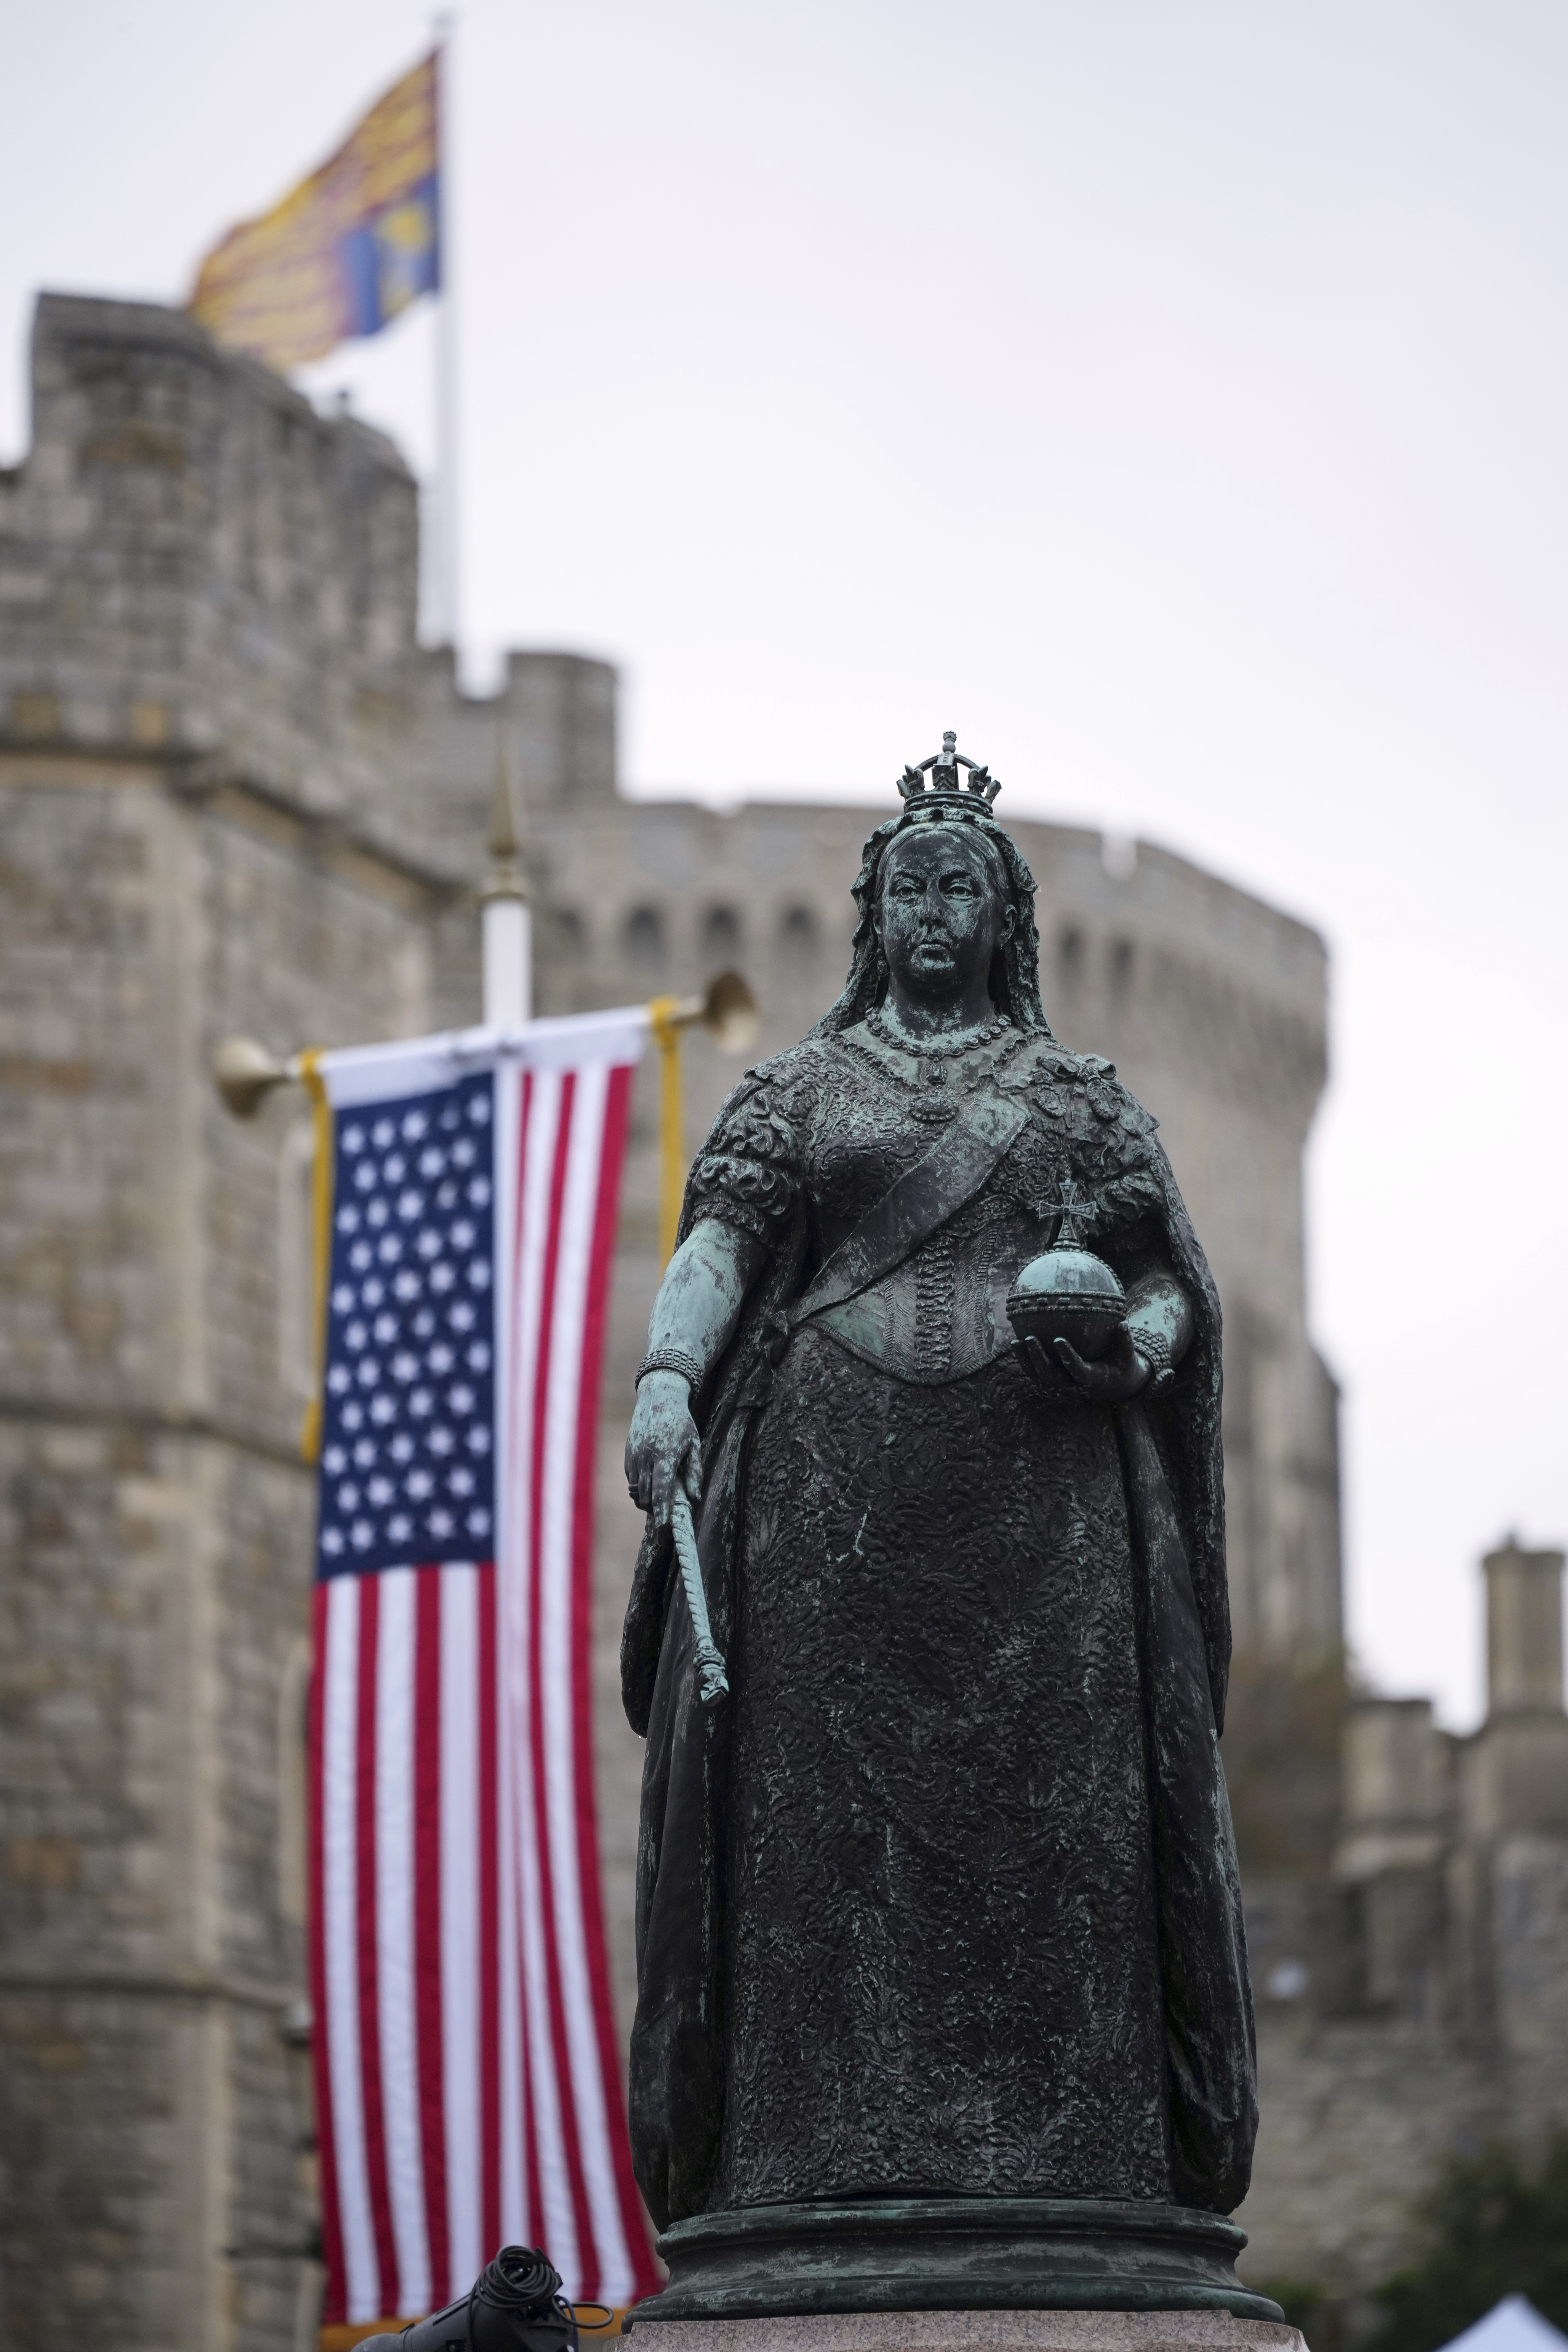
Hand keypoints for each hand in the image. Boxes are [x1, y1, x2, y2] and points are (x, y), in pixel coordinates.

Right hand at [625, 1371, 702, 1526]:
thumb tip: (694, 1498)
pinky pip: (632, 1480)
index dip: (662, 1510)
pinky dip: (641, 1487)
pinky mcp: (627, 1455)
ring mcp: (634, 1456)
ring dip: (647, 1500)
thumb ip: (694, 1472)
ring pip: (637, 1490)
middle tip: (668, 1512)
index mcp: (665, 1455)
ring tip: (661, 1498)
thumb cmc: (680, 1422)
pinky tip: (652, 1480)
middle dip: (655, 1509)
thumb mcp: (693, 1444)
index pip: (661, 1489)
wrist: (658, 1398)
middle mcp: (646, 1457)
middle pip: (646, 1495)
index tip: (664, 1526)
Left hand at [1018, 1321, 1150, 1400]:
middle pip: (1051, 1377)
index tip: (1058, 1339)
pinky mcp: (1054, 1382)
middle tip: (1029, 1338)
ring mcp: (1062, 1386)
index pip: (1078, 1370)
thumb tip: (1124, 1324)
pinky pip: (1036, 1372)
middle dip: (1038, 1359)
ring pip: (1039, 1377)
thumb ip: (1125, 1342)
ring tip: (1015, 1341)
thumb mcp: (1127, 1356)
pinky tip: (1016, 1342)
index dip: (1067, 1357)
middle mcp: (1074, 1387)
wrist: (1114, 1384)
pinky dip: (1025, 1360)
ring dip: (1026, 1361)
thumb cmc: (1121, 1364)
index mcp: (1093, 1380)